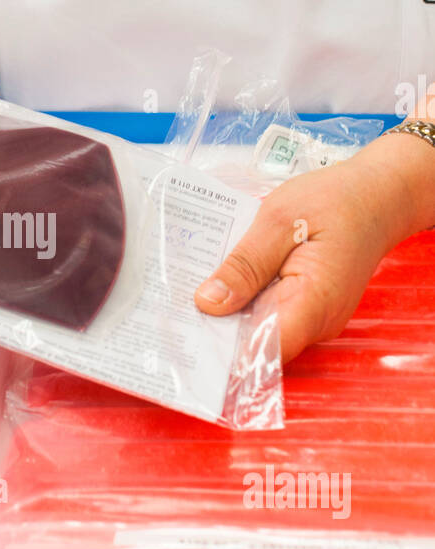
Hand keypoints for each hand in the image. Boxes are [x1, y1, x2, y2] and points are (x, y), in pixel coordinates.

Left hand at [194, 133, 434, 362]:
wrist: (378, 194)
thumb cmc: (336, 200)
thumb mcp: (279, 220)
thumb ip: (245, 264)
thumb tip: (208, 303)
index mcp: (313, 303)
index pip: (262, 350)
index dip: (221, 355)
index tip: (183, 346)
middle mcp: (317, 322)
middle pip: (257, 345)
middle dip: (215, 335)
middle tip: (170, 318)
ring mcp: (314, 318)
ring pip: (261, 331)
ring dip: (228, 318)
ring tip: (184, 301)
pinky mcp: (308, 308)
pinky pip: (270, 315)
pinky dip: (245, 304)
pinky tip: (218, 286)